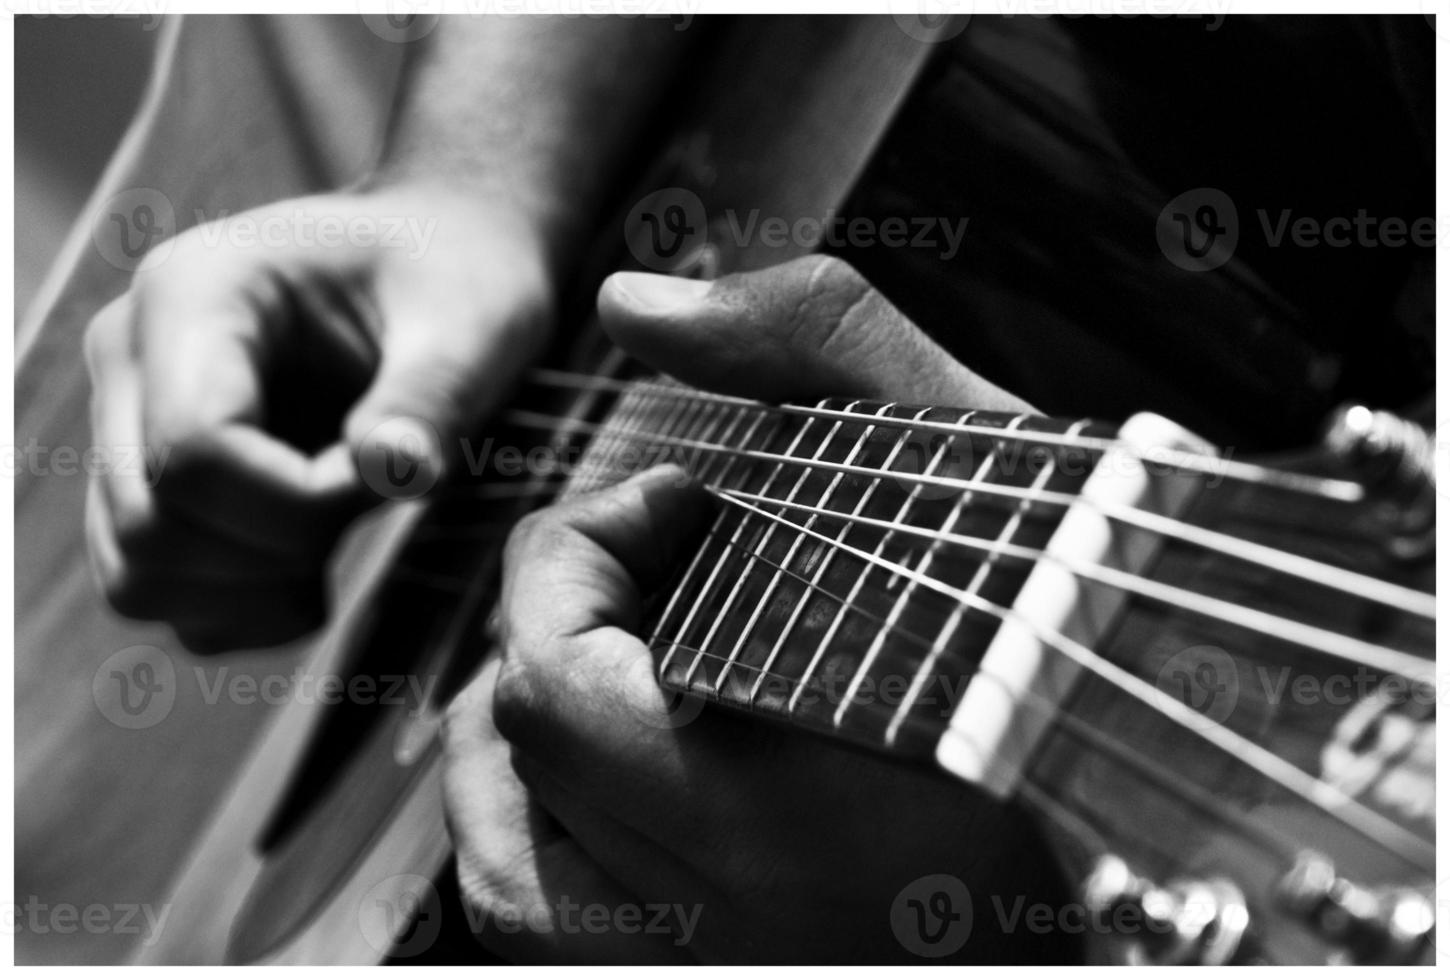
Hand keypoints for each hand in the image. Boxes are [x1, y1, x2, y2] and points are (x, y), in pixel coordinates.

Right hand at [84, 184, 552, 651]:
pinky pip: (153, 592)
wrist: (442, 261)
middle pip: (152, 524)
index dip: (298, 503)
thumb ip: (433, 397)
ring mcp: (126, 420)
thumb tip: (391, 470)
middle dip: (277, 550)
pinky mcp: (146, 478)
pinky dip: (234, 611)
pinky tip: (312, 569)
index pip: (196, 452)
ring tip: (340, 535)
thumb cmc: (457, 278)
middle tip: (369, 501)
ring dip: (249, 592)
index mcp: (194, 292)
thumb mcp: (472, 325)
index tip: (384, 477)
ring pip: (137, 575)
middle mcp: (131, 353)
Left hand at [443, 256, 1075, 962]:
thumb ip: (809, 343)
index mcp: (806, 806)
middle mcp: (750, 923)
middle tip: (649, 559)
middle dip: (559, 617)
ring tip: (620, 652)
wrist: (1182, 784)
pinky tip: (620, 764)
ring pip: (516, 866)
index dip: (581, 554)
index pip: (557, 681)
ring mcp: (734, 968)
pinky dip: (554, 831)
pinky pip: (562, 929)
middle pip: (528, 758)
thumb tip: (637, 306)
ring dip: (535, 734)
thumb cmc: (1086, 627)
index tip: (674, 502)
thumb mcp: (970, 455)